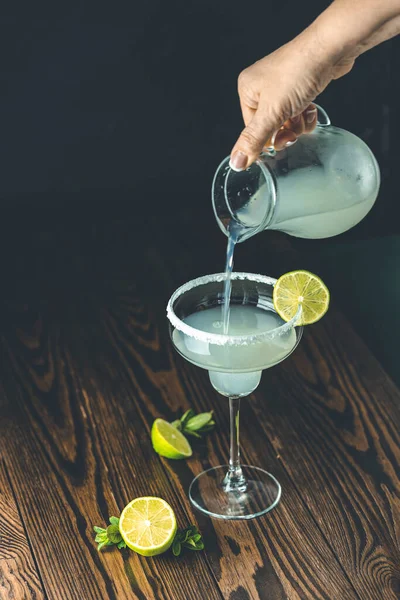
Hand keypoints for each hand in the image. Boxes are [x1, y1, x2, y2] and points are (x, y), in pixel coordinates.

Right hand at [230, 29, 354, 170]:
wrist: (331, 48)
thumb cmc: (299, 72)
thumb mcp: (272, 112)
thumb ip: (254, 139)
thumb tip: (236, 162)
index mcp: (247, 90)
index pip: (252, 130)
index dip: (269, 139)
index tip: (284, 141)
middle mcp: (262, 86)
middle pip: (270, 126)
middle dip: (285, 131)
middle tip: (295, 126)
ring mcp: (282, 85)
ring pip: (286, 120)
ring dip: (298, 124)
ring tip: (305, 111)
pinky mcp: (299, 85)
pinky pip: (298, 110)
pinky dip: (306, 114)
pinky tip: (312, 107)